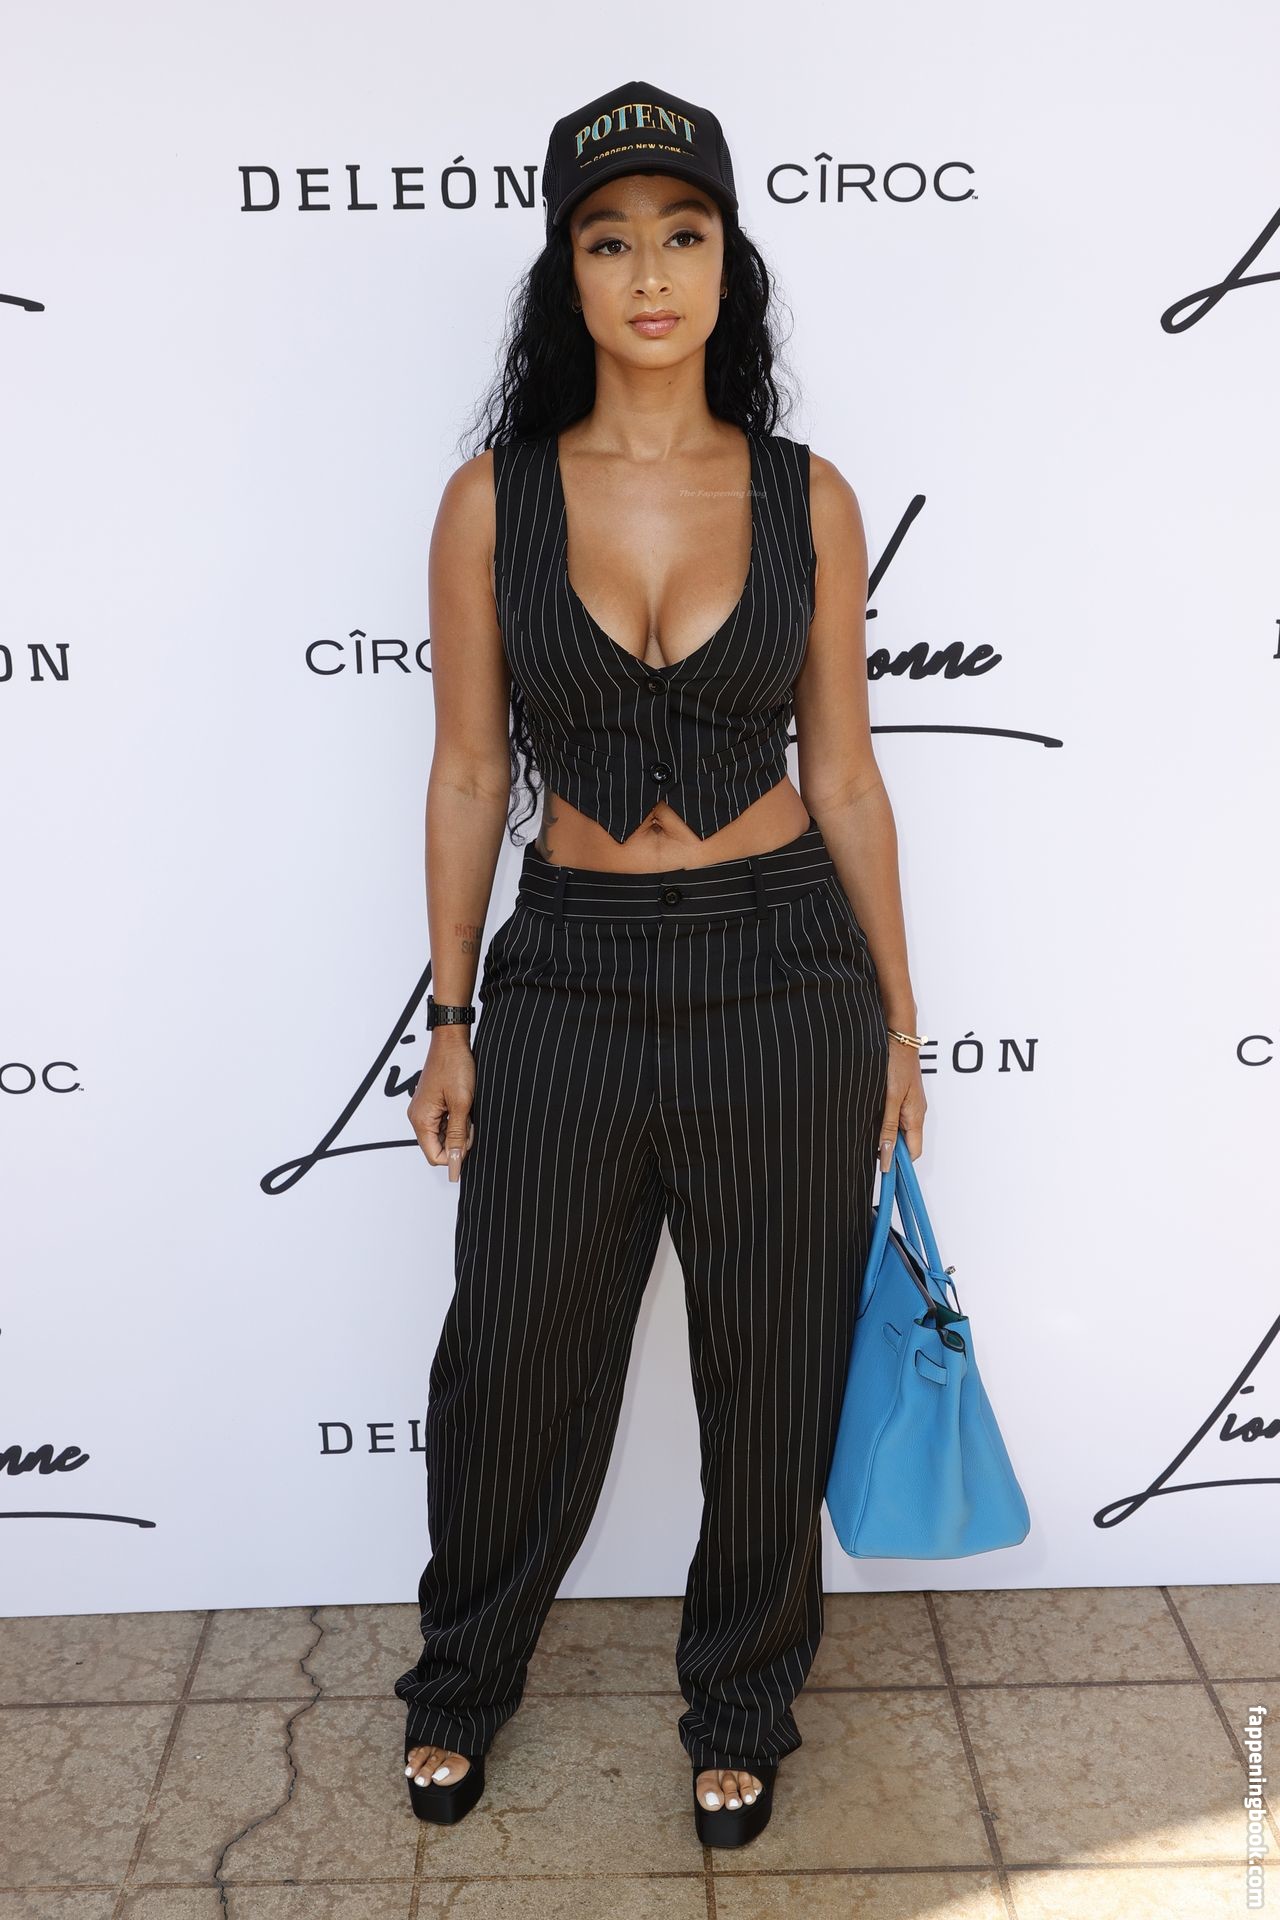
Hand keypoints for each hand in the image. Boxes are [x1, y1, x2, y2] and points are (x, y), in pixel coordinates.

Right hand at [408, 1031, 476, 1181]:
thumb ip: (457, 1135)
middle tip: (470, 1122)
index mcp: (421, 1120)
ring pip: (443, 1135)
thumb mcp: (461, 1104)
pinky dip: (457, 1120)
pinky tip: (465, 1106)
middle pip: (438, 1147)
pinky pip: (444, 1122)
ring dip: (459, 1129)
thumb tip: (455, 1162)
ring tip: (468, 1110)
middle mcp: (418, 1117)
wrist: (452, 1041)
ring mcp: (425, 1110)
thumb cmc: (454, 1065)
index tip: (469, 1145)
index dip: (454, 1157)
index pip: (434, 1156)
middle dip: (458, 1141)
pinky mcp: (432, 1104)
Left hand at [878, 1035, 926, 1170]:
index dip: (898, 1162)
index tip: (881, 1169)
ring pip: (897, 1129)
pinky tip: (867, 1117)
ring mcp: (908, 1103)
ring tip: (863, 1135)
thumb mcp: (890, 1099)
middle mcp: (914, 1112)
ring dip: (883, 1135)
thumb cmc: (897, 1063)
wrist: (898, 1035)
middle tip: (866, 1151)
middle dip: (888, 1149)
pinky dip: (881, 1121)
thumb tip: (886, 1156)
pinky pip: (892, 1116)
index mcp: (916, 1116)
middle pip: (904, 1142)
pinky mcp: (900, 1095)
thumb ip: (888, 1128)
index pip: (912, 1152)